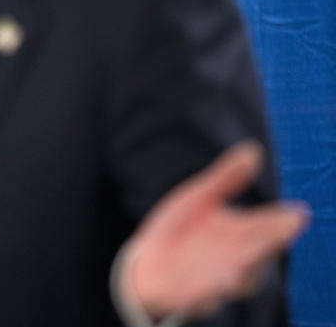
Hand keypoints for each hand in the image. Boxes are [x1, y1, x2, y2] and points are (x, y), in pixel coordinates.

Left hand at [122, 141, 309, 319]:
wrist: (147, 265)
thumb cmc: (180, 230)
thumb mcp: (199, 198)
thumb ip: (226, 178)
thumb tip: (254, 149)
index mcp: (242, 233)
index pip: (269, 226)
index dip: (283, 221)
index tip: (299, 213)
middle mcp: (237, 258)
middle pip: (259, 252)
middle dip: (271, 242)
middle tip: (285, 230)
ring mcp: (218, 279)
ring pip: (239, 279)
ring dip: (245, 270)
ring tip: (247, 261)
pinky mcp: (196, 297)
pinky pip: (208, 299)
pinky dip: (212, 293)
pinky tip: (215, 287)